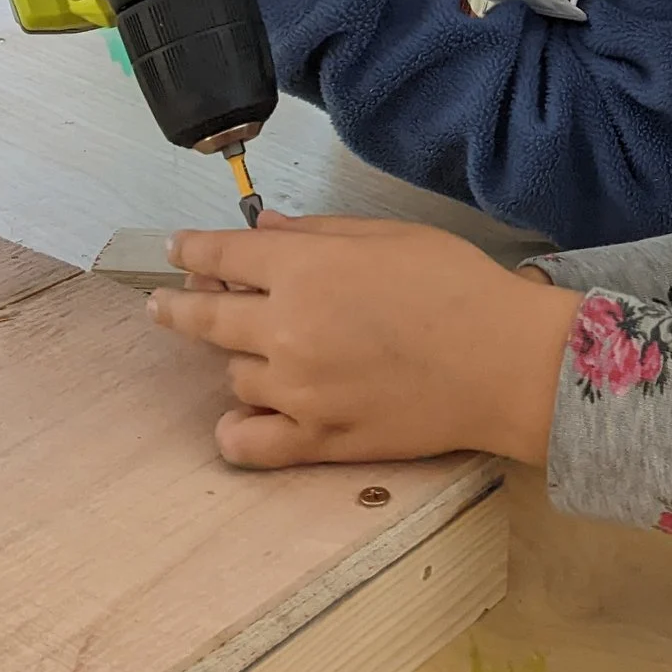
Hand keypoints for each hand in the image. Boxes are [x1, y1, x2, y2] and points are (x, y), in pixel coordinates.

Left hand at [148, 211, 581, 468]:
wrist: (506, 362)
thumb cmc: (460, 286)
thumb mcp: (390, 235)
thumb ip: (319, 232)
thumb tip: (267, 228)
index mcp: (307, 270)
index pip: (222, 255)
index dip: (191, 250)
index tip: (178, 250)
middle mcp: (288, 329)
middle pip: (206, 317)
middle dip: (178, 304)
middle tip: (165, 303)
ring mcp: (298, 390)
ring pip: (234, 376)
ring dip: (242, 359)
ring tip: (269, 352)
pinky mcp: (318, 439)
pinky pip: (248, 443)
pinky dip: (236, 431)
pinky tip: (239, 420)